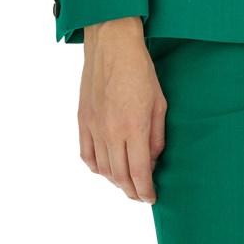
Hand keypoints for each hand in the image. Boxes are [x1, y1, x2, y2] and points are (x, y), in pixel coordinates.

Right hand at [78, 18, 166, 203]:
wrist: (112, 46)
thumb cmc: (140, 71)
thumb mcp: (160, 104)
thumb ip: (156, 137)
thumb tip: (152, 160)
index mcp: (134, 128)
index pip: (139, 173)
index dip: (145, 191)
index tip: (151, 198)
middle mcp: (111, 131)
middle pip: (119, 176)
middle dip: (131, 191)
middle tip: (140, 195)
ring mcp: (94, 127)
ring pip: (102, 169)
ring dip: (115, 182)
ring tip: (126, 184)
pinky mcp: (82, 120)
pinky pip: (86, 154)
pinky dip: (96, 167)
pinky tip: (105, 170)